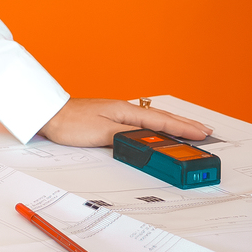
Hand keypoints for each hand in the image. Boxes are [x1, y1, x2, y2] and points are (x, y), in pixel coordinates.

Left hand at [39, 97, 211, 147]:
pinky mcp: (108, 119)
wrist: (47, 114)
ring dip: (171, 125)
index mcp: (125, 111)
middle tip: (204, 131)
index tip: (203, 133)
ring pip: (152, 119)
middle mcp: (123, 110)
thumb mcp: (101, 133)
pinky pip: (140, 123)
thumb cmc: (69, 122)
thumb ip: (126, 138)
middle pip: (161, 118)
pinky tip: (156, 130)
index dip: (184, 128)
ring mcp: (116, 114)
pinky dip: (155, 126)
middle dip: (184, 124)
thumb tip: (150, 141)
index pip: (162, 121)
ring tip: (188, 130)